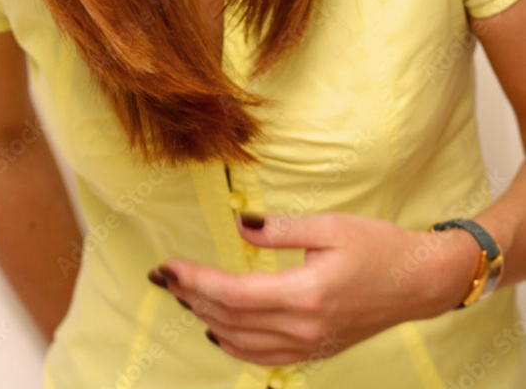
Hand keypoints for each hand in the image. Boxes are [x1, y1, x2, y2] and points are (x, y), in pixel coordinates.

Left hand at [148, 212, 479, 365]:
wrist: (419, 282)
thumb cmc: (377, 246)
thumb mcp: (329, 226)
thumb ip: (280, 229)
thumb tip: (238, 225)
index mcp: (305, 295)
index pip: (232, 294)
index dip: (195, 280)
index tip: (168, 265)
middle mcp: (303, 329)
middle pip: (229, 319)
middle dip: (190, 296)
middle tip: (162, 276)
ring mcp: (309, 346)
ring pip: (241, 342)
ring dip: (205, 317)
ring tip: (181, 294)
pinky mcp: (315, 351)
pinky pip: (263, 356)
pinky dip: (233, 343)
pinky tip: (218, 327)